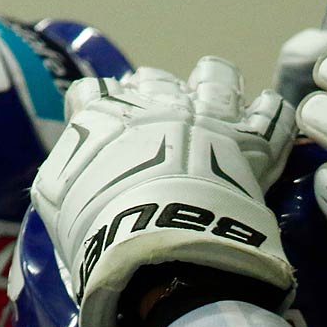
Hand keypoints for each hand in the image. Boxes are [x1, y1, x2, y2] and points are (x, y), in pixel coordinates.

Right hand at [30, 57, 296, 326]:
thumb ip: (65, 173)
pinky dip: (271, 116)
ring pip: (215, 77)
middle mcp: (155, 104)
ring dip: (214, 87)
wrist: (157, 248)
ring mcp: (207, 118)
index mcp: (103, 116)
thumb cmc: (96, 230)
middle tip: (161, 128)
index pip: (92, 93)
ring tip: (218, 106)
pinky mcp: (250, 144)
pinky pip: (271, 114)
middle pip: (154, 80)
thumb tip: (68, 168)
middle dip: (156, 98)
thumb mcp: (56, 203)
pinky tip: (266, 122)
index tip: (106, 134)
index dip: (99, 111)